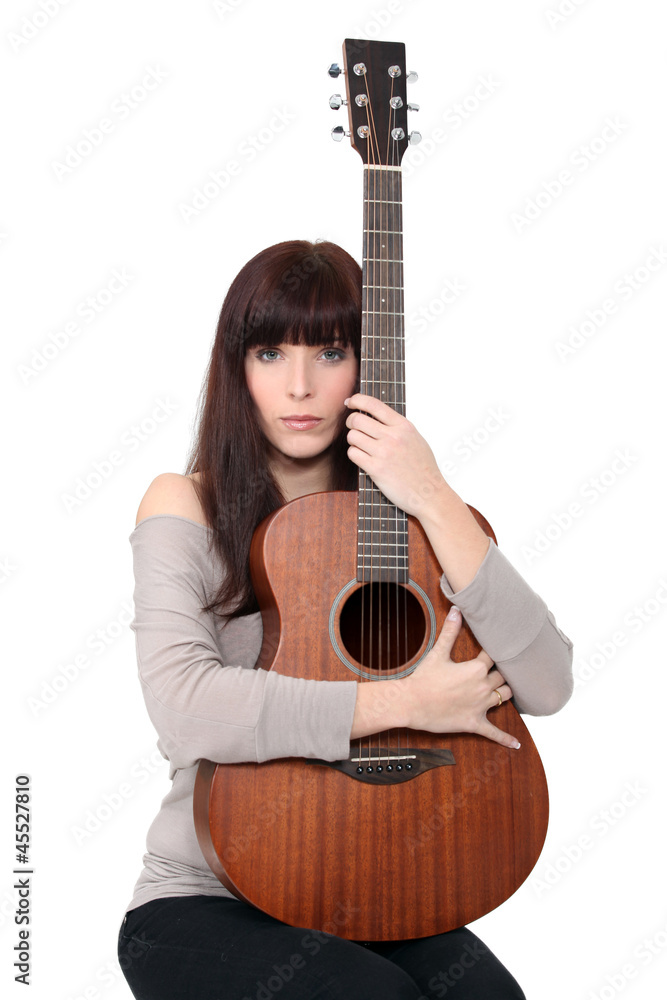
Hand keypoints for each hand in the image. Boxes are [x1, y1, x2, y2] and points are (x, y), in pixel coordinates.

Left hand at [344, 393, 446, 515]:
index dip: (357, 399)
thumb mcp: (415, 438)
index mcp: (404, 426)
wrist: (429, 493)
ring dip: (353, 441)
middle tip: (354, 429)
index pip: (374, 404)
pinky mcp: (376, 469)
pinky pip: (353, 454)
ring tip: (361, 446)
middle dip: (351, 423)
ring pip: (352, 436)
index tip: (350, 402)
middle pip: (357, 419)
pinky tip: (363, 458)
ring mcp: (384, 453)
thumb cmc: (424, 468)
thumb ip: (397, 426)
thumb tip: (376, 416)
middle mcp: (393, 437)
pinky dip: (355, 455)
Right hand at [401, 605, 519, 748]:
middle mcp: (483, 687)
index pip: (495, 657)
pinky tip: (516, 745)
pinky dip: (506, 739)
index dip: (498, 651)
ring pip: (505, 697)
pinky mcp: (474, 723)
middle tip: (509, 667)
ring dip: (507, 693)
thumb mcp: (438, 653)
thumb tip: (457, 610)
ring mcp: (480, 706)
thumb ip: (450, 631)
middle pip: (503, 677)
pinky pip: (494, 733)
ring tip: (510, 689)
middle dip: (504, 672)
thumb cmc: (423, 678)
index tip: (503, 646)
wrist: (411, 703)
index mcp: (476, 669)